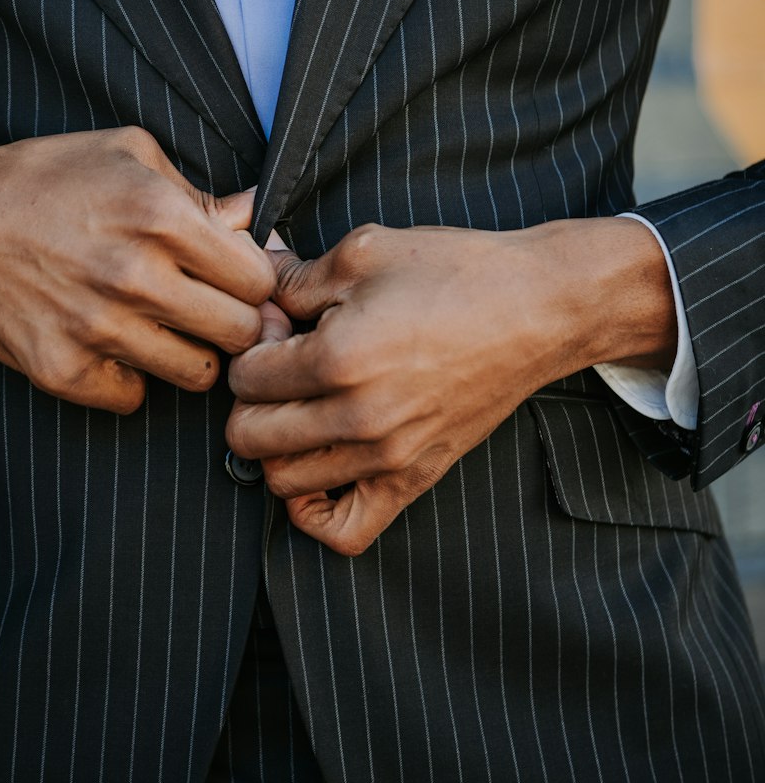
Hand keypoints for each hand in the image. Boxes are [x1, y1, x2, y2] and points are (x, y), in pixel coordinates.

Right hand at [0, 128, 274, 411]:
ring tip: (163, 325)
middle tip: (210, 308)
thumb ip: (202, 194)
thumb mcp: (130, 154)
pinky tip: (115, 344)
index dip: (256, 280)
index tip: (238, 280)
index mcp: (161, 215)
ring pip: (197, 373)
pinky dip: (131, 377)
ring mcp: (97, 328)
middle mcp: (134, 275)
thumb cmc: (47, 178)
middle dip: (235, 321)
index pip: (258, 280)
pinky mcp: (62, 369)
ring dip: (188, 352)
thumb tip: (261, 222)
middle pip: (240, 332)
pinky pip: (134, 398)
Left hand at [228, 219, 675, 554]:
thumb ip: (294, 276)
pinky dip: (314, 511)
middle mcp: (357, 418)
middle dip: (251, 397)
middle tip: (283, 364)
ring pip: (283, 482)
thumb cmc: (456, 271)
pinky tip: (318, 468)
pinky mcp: (415, 477)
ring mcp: (387, 456)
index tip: (280, 324)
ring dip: (276, 445)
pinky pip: (345, 530)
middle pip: (249, 437)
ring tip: (301, 405)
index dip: (251, 344)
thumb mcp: (364, 251)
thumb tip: (254, 281)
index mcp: (338, 358)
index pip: (244, 376)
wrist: (538, 308)